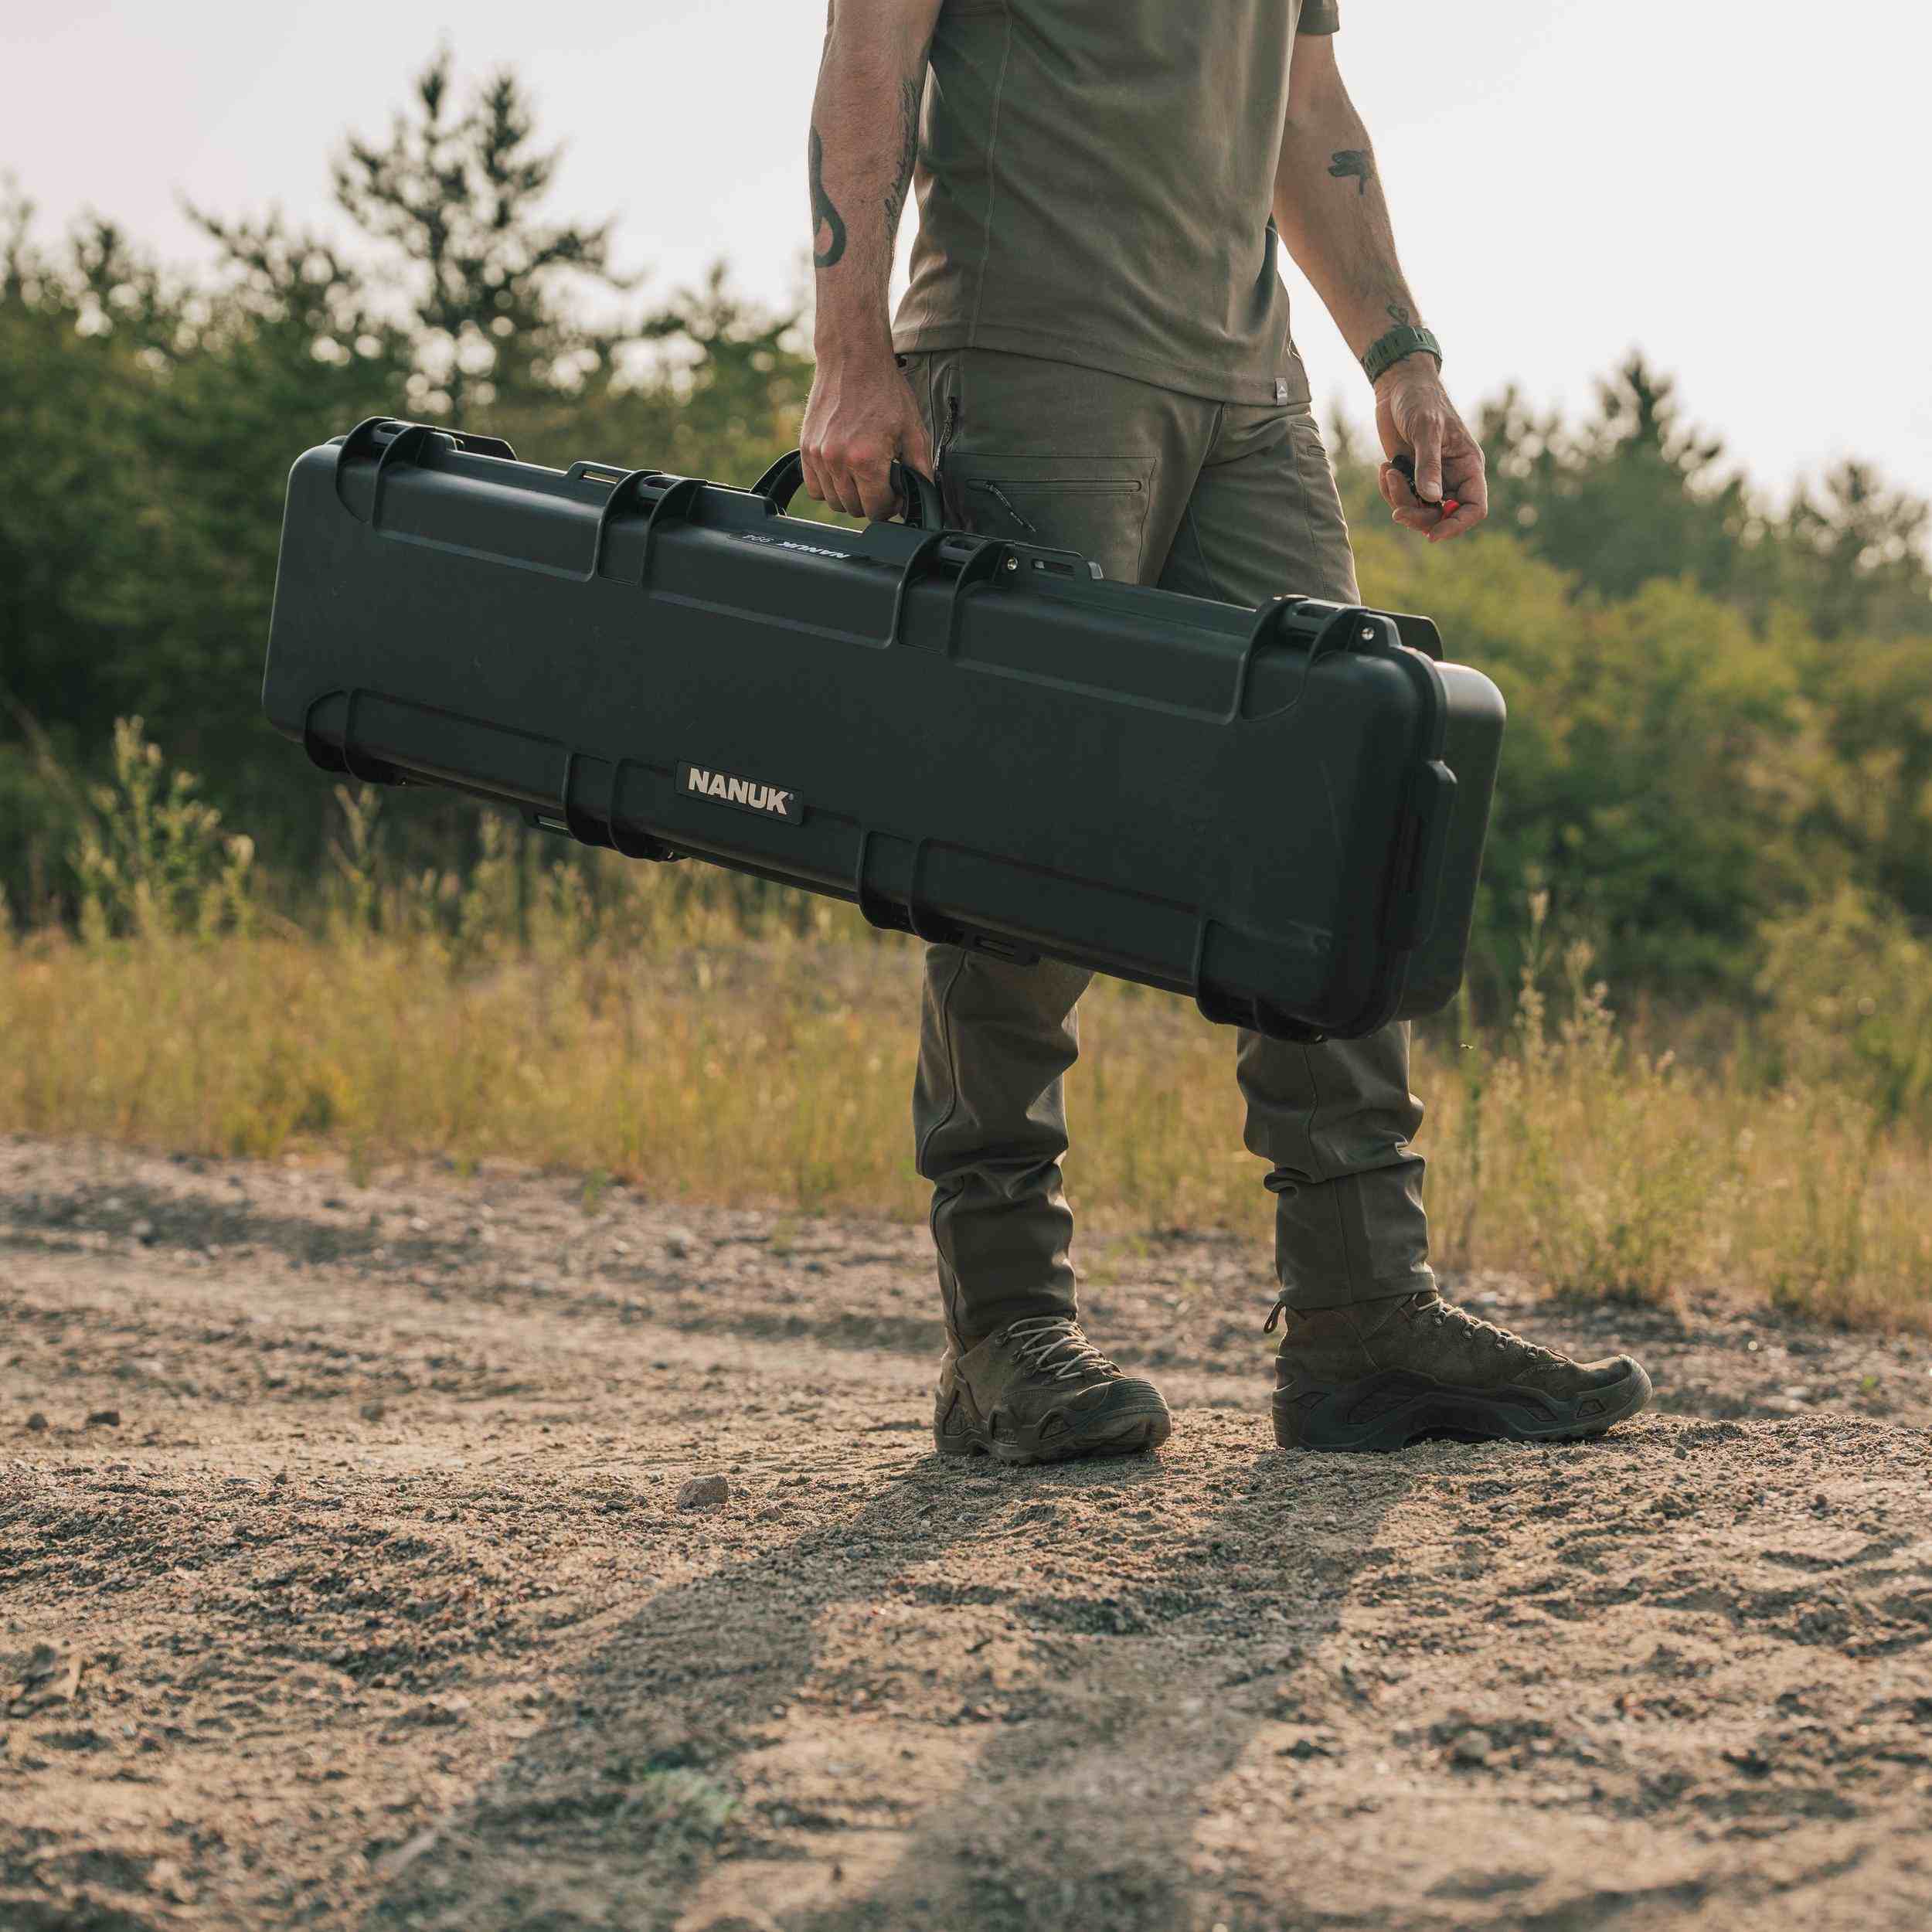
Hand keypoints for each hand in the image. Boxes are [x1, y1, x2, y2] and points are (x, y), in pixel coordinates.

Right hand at [800, 348, 934, 520]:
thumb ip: (920, 471)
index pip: (877, 510)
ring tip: (864, 474)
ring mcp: (818, 456)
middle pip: (854, 509)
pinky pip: (815, 487)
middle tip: (882, 482)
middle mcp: (838, 461)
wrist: (853, 358)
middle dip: (872, 501)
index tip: (896, 493)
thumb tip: (921, 498)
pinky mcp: (805, 449)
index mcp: (866, 460)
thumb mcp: (914, 431)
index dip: (891, 506)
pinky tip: (844, 471)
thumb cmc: (885, 390)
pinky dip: (829, 486)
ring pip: (834, 502)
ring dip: (851, 496)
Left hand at [1374, 357, 1488, 542]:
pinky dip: (1389, 489)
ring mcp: (1430, 478)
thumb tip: (1431, 499)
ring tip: (1388, 472)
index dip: (1457, 525)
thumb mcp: (1427, 429)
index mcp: (1468, 466)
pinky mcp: (1409, 475)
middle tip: (1397, 512)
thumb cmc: (1420, 400)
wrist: (1398, 386)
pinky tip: (1384, 468)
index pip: (1474, 508)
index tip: (1433, 535)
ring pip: (1418, 510)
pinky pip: (1400, 497)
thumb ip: (1428, 465)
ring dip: (1399, 499)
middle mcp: (1452, 477)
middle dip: (1418, 517)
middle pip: (1442, 516)